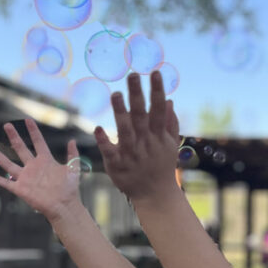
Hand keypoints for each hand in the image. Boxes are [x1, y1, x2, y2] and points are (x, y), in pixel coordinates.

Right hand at [0, 119, 82, 222]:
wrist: (64, 206)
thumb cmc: (69, 189)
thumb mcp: (73, 169)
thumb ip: (73, 155)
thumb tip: (73, 140)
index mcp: (45, 161)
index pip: (38, 142)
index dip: (33, 131)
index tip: (28, 120)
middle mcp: (33, 167)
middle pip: (20, 149)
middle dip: (14, 137)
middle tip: (7, 125)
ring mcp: (26, 178)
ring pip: (9, 164)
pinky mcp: (21, 189)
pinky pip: (6, 183)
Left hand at [95, 70, 179, 200]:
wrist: (155, 195)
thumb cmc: (162, 167)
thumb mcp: (171, 145)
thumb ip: (170, 123)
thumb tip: (169, 100)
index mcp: (158, 136)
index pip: (158, 109)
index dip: (157, 91)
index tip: (155, 72)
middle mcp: (145, 142)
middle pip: (141, 116)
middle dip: (138, 95)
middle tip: (133, 75)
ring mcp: (131, 153)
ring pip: (125, 131)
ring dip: (120, 112)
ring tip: (115, 94)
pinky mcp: (117, 165)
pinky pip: (110, 152)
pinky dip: (104, 141)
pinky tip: (97, 128)